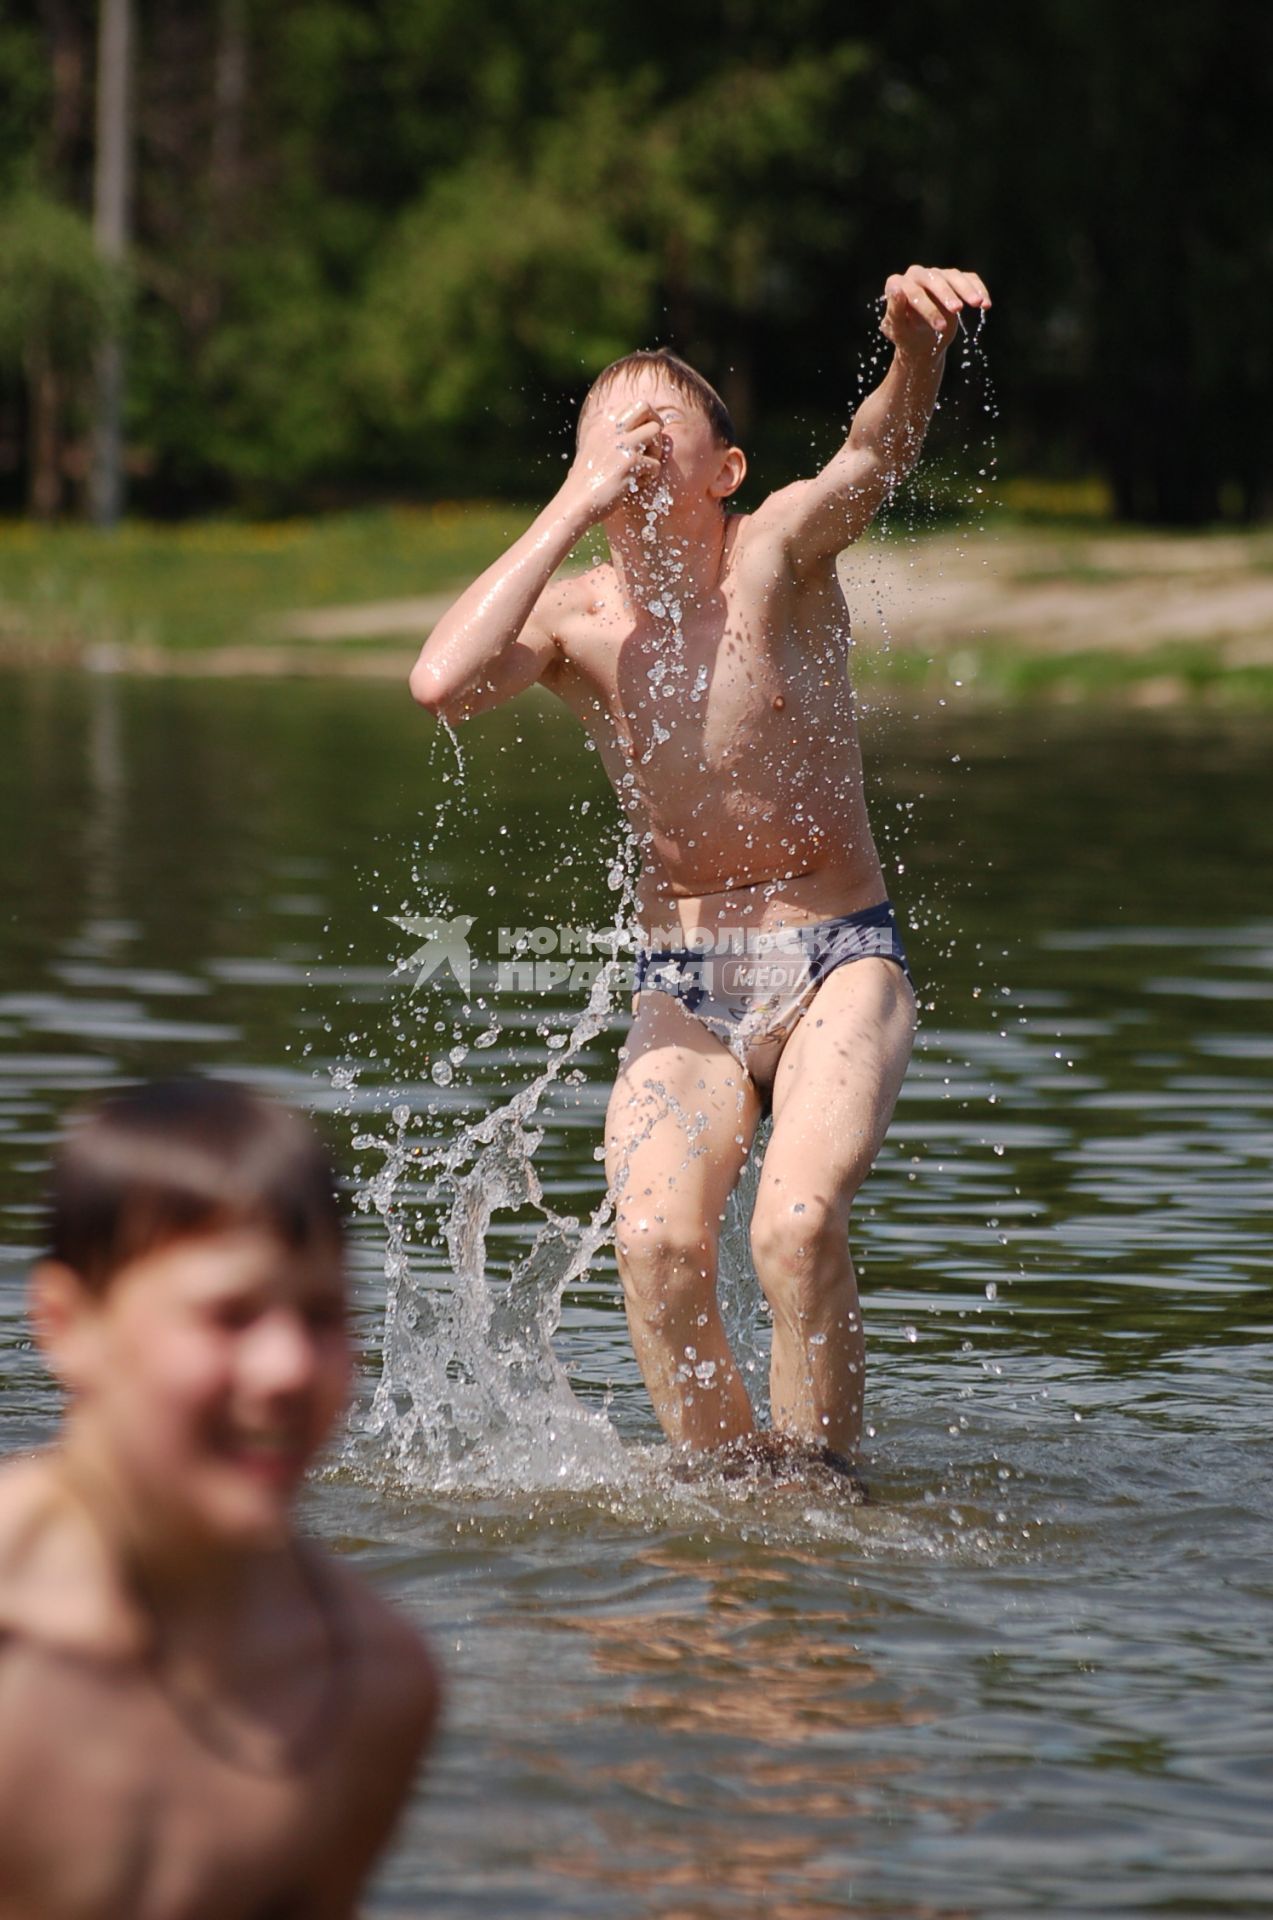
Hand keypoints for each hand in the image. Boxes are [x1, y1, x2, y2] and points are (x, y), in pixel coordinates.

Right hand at [565, 398, 666, 524]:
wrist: (575, 503)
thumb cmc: (584, 484)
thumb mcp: (591, 451)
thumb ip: (608, 439)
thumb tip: (633, 435)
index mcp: (601, 425)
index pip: (631, 405)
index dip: (642, 420)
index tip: (640, 439)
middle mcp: (610, 429)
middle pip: (644, 406)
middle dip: (654, 424)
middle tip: (651, 446)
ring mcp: (620, 443)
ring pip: (655, 430)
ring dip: (656, 450)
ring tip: (645, 468)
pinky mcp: (630, 463)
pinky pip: (655, 463)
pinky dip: (650, 476)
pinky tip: (636, 485)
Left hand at [881, 265, 991, 356]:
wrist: (921, 343)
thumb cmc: (905, 336)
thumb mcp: (897, 329)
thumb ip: (895, 310)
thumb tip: (897, 289)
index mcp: (898, 284)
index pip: (913, 291)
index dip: (927, 308)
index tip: (940, 326)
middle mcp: (917, 275)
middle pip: (933, 279)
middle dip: (946, 295)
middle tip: (957, 311)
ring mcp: (937, 275)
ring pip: (953, 276)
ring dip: (966, 289)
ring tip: (978, 304)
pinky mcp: (954, 279)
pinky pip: (969, 278)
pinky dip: (979, 289)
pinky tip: (985, 304)